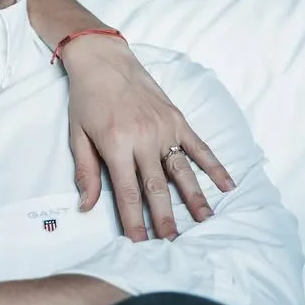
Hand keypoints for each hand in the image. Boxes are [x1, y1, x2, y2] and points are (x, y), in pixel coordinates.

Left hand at [60, 34, 235, 240]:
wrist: (104, 61)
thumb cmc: (87, 99)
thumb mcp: (77, 135)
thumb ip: (86, 171)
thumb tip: (86, 206)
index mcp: (116, 144)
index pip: (128, 192)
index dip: (135, 220)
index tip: (141, 243)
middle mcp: (144, 139)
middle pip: (157, 187)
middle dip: (166, 218)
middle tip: (173, 243)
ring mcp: (164, 128)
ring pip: (182, 171)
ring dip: (194, 198)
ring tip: (204, 222)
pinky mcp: (177, 119)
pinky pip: (199, 147)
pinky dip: (214, 166)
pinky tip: (227, 185)